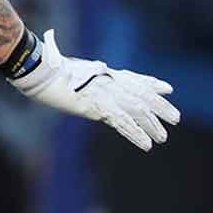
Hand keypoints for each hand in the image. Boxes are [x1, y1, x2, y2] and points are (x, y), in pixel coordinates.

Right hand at [10, 30, 179, 150]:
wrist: (37, 69)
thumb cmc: (46, 67)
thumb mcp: (68, 69)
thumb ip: (83, 76)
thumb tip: (86, 82)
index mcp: (101, 72)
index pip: (132, 77)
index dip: (151, 83)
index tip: (168, 89)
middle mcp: (107, 80)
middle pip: (140, 93)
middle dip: (159, 107)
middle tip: (175, 119)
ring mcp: (103, 91)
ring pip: (136, 109)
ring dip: (151, 124)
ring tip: (162, 138)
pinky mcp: (96, 105)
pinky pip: (121, 121)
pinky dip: (135, 133)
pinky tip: (145, 144)